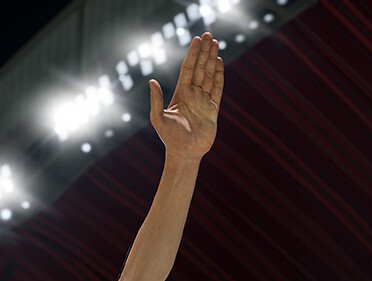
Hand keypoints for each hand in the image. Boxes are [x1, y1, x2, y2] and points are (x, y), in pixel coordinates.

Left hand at [149, 32, 223, 160]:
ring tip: (215, 44)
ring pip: (209, 75)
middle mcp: (193, 94)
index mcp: (180, 93)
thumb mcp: (158, 118)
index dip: (193, 54)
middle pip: (200, 68)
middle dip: (204, 52)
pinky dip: (219, 75)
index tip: (197, 40)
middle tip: (208, 35)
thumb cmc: (170, 138)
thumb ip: (156, 100)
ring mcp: (204, 100)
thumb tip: (151, 81)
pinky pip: (217, 88)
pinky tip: (220, 63)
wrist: (185, 153)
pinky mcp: (213, 109)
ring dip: (212, 59)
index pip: (188, 68)